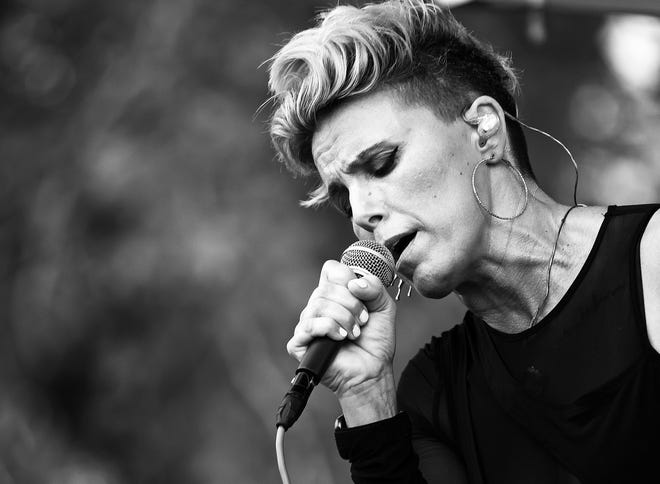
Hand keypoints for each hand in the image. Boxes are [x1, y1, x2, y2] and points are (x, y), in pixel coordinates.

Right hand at [287, 259, 396, 397]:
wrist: (373, 371)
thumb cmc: (375, 341)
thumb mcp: (384, 307)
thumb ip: (375, 287)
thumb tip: (354, 284)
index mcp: (335, 295)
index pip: (330, 269)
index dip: (345, 277)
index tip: (360, 293)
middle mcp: (318, 306)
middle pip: (326, 287)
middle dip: (352, 304)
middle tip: (363, 321)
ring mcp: (307, 324)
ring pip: (318, 304)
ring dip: (344, 318)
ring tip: (354, 333)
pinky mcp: (299, 343)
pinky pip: (309, 325)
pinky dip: (329, 328)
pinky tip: (340, 338)